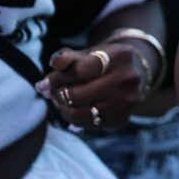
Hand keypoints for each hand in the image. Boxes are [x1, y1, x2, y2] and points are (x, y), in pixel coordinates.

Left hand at [34, 43, 148, 130]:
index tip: (46, 82)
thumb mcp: (90, 53)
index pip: (79, 71)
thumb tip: (42, 85)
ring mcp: (126, 102)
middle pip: (79, 95)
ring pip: (81, 114)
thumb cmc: (106, 61)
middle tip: (52, 92)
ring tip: (60, 101)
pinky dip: (74, 119)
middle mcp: (127, 80)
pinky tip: (73, 109)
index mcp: (120, 57)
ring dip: (64, 109)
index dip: (57, 78)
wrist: (135, 73)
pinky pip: (88, 125)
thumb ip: (66, 60)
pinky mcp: (121, 119)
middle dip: (59, 94)